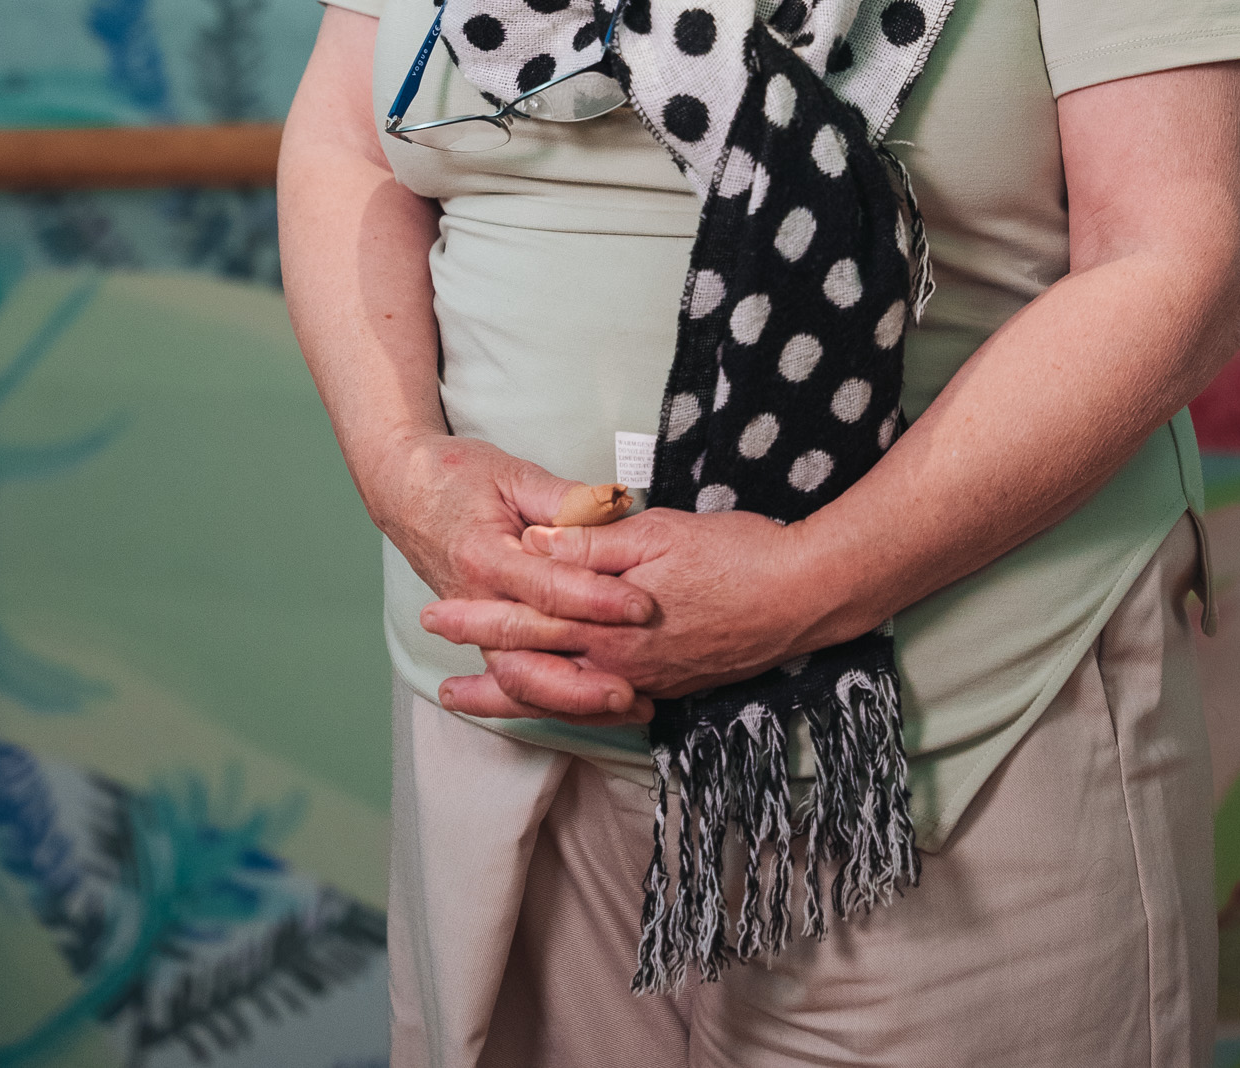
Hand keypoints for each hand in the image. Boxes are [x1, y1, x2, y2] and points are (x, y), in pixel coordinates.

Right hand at [375, 433, 656, 723]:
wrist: (403, 488)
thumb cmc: (458, 475)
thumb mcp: (512, 473)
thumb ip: (563, 497)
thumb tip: (613, 508)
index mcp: (485, 555)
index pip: (547, 587)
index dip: (596, 599)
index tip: (640, 607)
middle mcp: (476, 600)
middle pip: (533, 648)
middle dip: (586, 672)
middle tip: (637, 685)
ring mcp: (475, 626)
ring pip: (521, 680)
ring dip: (573, 700)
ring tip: (626, 707)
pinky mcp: (481, 638)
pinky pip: (516, 680)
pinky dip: (554, 701)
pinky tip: (594, 712)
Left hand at [423, 505, 820, 721]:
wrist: (801, 596)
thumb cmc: (732, 554)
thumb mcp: (656, 533)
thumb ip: (590, 542)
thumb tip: (533, 538)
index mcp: (607, 625)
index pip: (526, 624)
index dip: (478, 619)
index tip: (438, 615)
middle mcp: (620, 666)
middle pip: (535, 677)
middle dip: (484, 677)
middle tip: (440, 684)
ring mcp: (646, 683)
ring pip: (565, 701)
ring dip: (516, 703)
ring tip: (477, 705)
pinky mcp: (670, 686)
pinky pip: (601, 706)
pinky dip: (565, 707)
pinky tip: (555, 703)